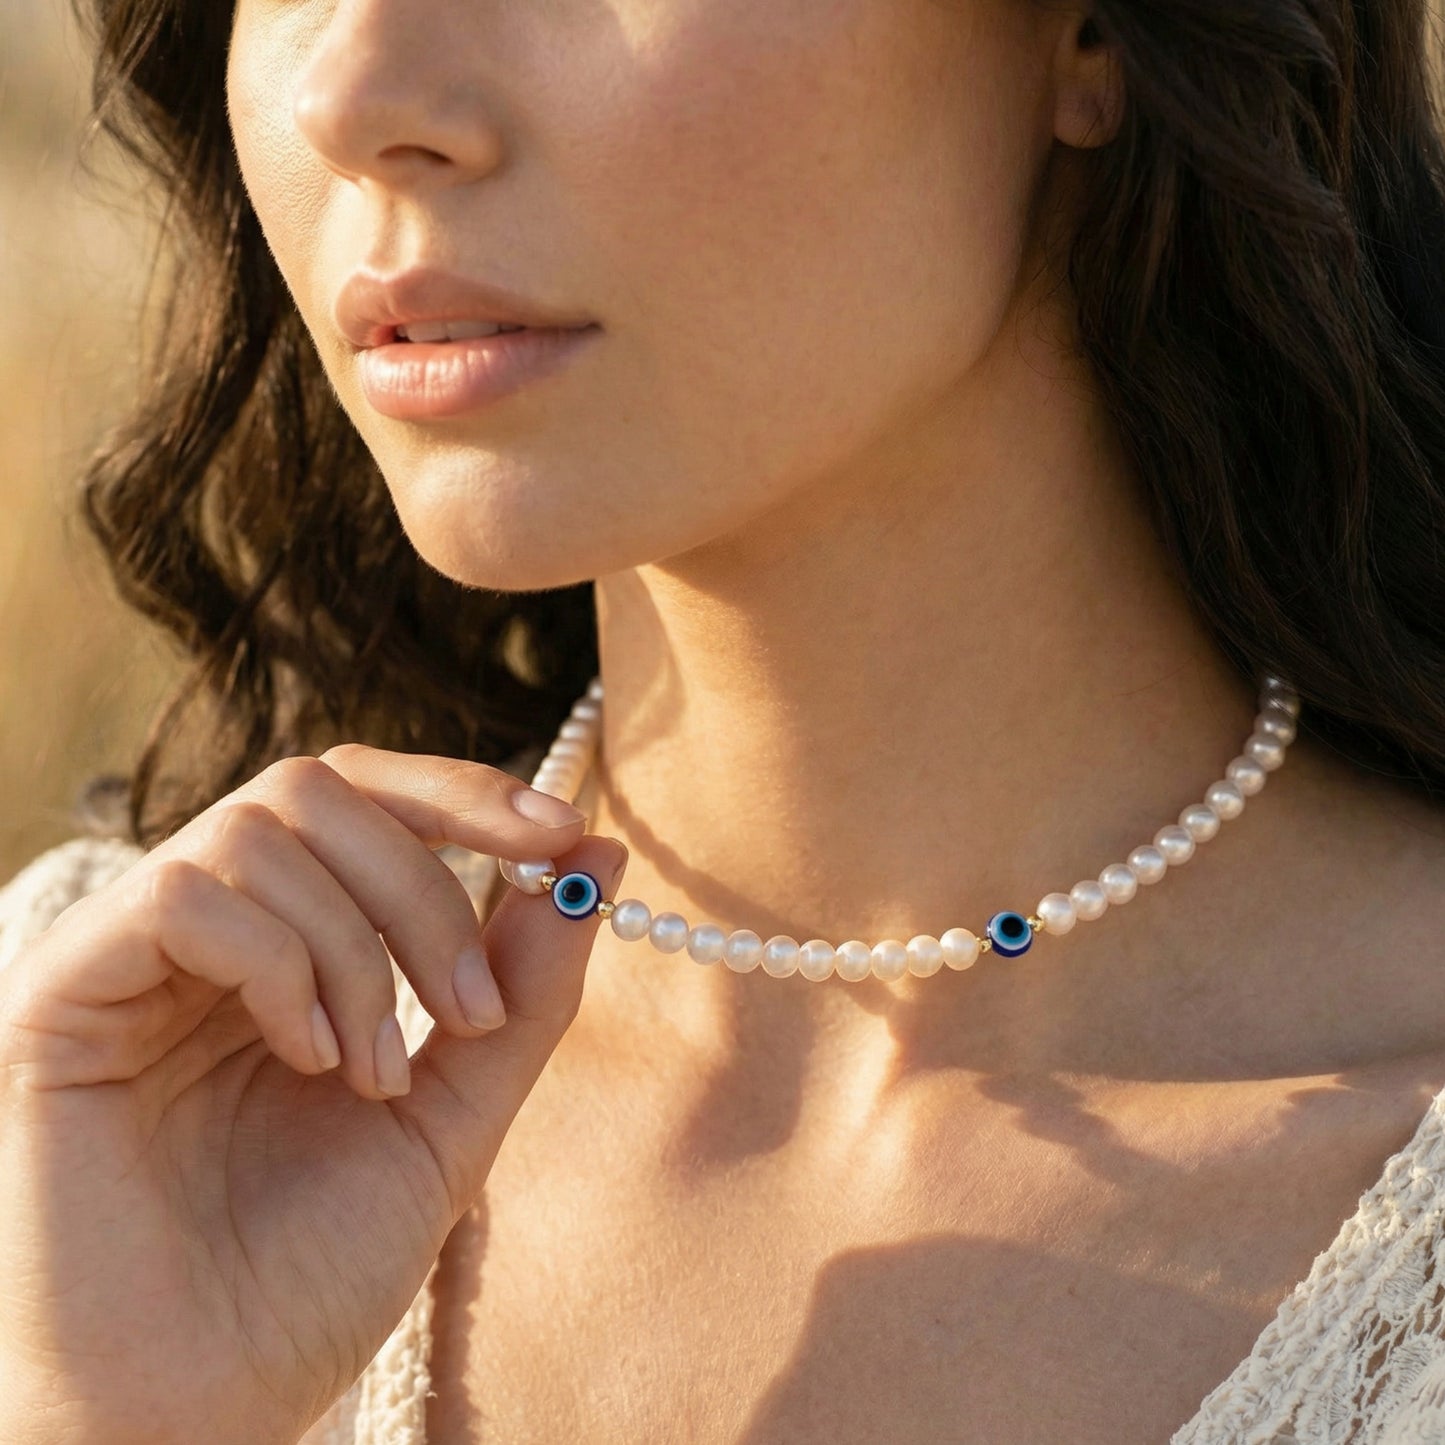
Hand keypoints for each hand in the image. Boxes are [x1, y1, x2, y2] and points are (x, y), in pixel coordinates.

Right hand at [0, 746, 626, 1444]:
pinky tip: (303, 1055)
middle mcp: (207, 934)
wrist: (195, 1409)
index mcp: (289, 948)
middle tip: (469, 1015)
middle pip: (321, 790)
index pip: (365, 799)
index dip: (463, 793)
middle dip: (425, 885)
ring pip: (263, 828)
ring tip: (373, 1075)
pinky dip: (279, 961)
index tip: (561, 829)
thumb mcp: (456, 1113)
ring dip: (359, 948)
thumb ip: (523, 987)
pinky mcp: (61, 992)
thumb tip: (600, 856)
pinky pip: (186, 892)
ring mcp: (129, 956)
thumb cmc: (312, 1273)